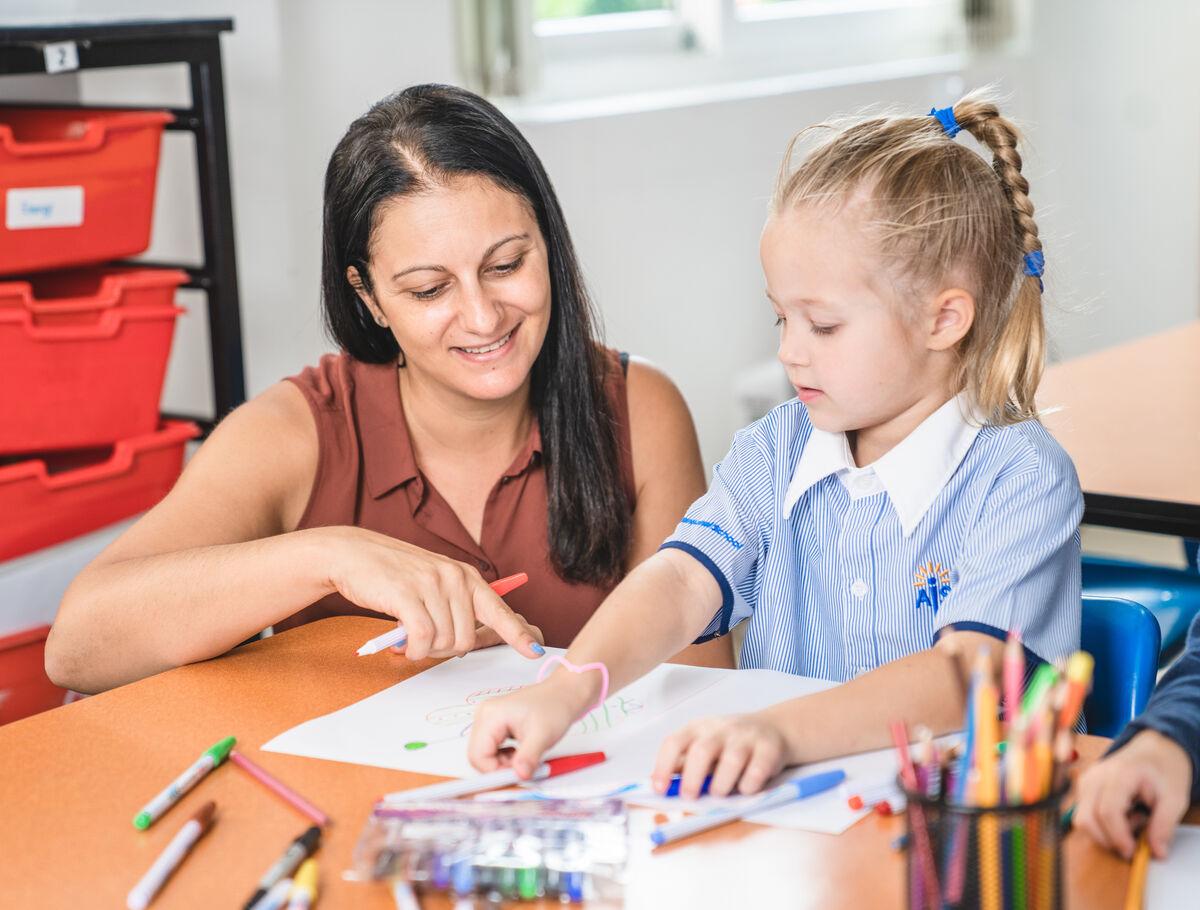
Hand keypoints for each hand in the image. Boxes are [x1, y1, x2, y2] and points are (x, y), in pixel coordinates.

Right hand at [319, 527, 542, 660]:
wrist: (353, 554)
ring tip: (409, 636)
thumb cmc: (394, 573)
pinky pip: (423, 640)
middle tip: (423, 641)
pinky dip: (413, 650)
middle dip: (444, 650)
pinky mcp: (408, 595)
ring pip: (444, 642)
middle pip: (467, 639)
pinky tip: (403, 644)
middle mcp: (455, 578)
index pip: (499, 611)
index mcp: (467, 576)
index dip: (518, 635)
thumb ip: (454, 604)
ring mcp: (432, 585)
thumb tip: (468, 641)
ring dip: (425, 650)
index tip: (535, 651)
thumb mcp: (434, 581)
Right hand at [468, 667, 602, 776]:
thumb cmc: (554, 707)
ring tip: (524, 757)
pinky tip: (520, 752)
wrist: (563, 694)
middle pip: (478, 755)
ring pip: (484, 755)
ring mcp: (488, 719)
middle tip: (522, 768)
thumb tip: (519, 775)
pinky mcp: (494, 725)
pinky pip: (491, 749)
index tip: (515, 777)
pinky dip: (504, 757)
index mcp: (491, 715)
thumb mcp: (543, 735)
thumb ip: (529, 757)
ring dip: (502, 763)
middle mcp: (484, 716)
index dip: (493, 771)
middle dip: (498, 768)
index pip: (478, 755)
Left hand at [651, 712, 789, 798]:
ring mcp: (746, 737)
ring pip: (732, 760)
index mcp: (699, 728)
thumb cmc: (731, 743)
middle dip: (692, 778)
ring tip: (720, 793)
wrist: (774, 728)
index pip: (674, 742)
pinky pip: (758, 770)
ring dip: (722, 784)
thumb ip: (684, 763)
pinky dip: (749, 785)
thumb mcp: (704, 744)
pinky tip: (746, 789)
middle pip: (702, 751)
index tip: (659, 789)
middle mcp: (721, 729)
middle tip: (690, 797)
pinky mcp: (769, 748)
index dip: (663, 766)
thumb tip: (659, 785)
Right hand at [1075, 729, 1193, 859]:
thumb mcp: (1176, 798)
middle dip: (1108, 839)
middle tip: (1133, 841)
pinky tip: (1122, 816)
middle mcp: (1095, 776)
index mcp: (1119, 774)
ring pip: (1081, 819)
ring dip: (1104, 832)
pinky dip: (1101, 825)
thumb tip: (1156, 853)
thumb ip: (1164, 826)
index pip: (1108, 811)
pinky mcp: (1084, 788)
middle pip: (1086, 818)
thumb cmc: (1163, 770)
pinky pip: (1084, 815)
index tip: (1132, 852)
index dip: (1118, 837)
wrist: (1153, 750)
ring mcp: (1086, 781)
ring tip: (1131, 821)